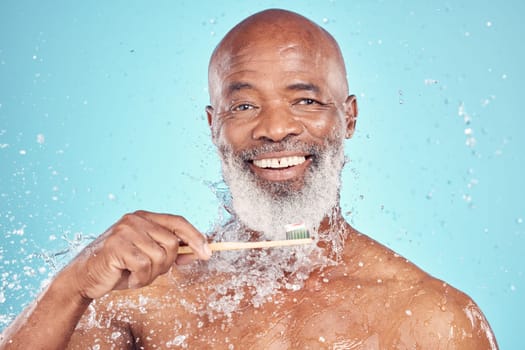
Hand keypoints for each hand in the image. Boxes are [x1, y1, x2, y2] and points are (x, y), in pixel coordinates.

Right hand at [64, 210, 210, 299]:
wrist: (85, 277)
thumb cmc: (119, 267)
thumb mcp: (148, 257)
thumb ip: (170, 252)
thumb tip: (200, 252)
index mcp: (145, 217)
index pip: (178, 221)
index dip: (195, 237)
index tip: (207, 253)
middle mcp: (136, 219)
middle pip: (172, 243)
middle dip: (166, 264)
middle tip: (148, 271)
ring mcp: (125, 230)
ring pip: (160, 256)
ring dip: (151, 274)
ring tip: (135, 274)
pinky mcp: (117, 245)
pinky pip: (144, 266)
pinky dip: (140, 279)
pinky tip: (128, 278)